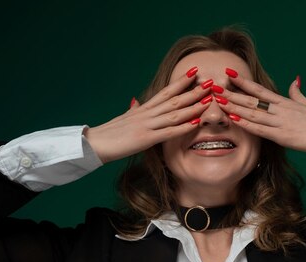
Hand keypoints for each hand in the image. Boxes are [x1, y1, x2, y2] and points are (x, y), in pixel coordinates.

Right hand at [84, 68, 211, 163]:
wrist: (95, 143)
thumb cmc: (110, 133)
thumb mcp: (124, 118)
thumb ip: (133, 110)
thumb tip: (135, 101)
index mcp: (143, 108)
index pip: (166, 92)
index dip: (181, 82)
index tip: (194, 72)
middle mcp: (147, 113)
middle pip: (174, 99)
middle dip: (194, 90)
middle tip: (210, 82)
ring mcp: (147, 125)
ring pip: (175, 113)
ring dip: (193, 106)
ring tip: (208, 99)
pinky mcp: (146, 138)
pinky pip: (169, 132)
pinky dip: (183, 126)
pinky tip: (195, 122)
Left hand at [220, 73, 305, 161]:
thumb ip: (297, 93)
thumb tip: (295, 80)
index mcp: (284, 102)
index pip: (259, 90)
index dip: (243, 82)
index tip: (229, 75)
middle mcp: (280, 110)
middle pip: (251, 99)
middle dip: (231, 93)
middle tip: (214, 87)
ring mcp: (280, 122)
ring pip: (252, 112)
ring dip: (233, 106)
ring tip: (217, 100)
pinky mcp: (282, 136)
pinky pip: (259, 129)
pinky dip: (245, 123)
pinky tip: (233, 118)